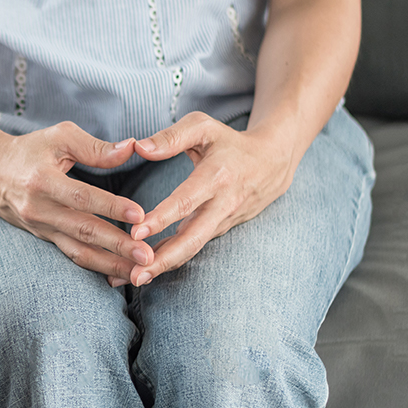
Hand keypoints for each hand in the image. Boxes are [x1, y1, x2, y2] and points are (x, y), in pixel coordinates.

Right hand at [0, 121, 153, 280]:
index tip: (139, 215)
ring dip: (110, 264)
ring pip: (78, 251)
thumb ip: (95, 147)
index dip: (110, 206)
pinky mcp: (44, 238)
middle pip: (82, 231)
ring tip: (140, 273)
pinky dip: (96, 266)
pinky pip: (72, 255)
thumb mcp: (58, 137)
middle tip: (147, 256)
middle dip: (117, 245)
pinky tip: (119, 274)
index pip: (81, 197)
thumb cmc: (29, 150)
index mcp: (42, 181)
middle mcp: (39, 209)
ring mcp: (40, 228)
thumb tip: (132, 148)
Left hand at [126, 112, 296, 285]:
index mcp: (217, 176)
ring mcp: (223, 221)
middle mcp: (222, 204)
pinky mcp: (219, 230)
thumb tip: (138, 147)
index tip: (136, 231)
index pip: (187, 201)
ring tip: (134, 280)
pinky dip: (170, 260)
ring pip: (193, 248)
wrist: (272, 163)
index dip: (162, 218)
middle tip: (136, 275)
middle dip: (164, 259)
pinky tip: (146, 271)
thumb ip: (170, 137)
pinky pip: (193, 247)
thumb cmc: (229, 142)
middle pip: (193, 238)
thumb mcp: (203, 127)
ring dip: (164, 266)